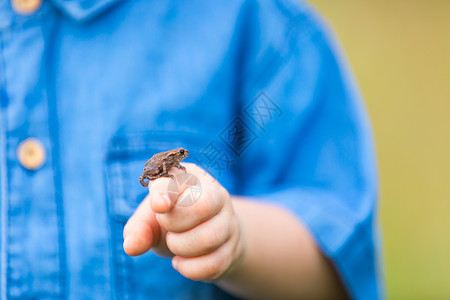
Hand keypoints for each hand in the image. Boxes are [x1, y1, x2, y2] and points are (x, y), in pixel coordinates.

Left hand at [123, 163, 244, 280]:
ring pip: (209, 237)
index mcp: (191, 179)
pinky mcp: (232, 249)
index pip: (182, 178)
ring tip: (174, 244)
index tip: (158, 205)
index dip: (167, 191)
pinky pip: (214, 263)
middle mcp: (216, 195)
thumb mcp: (151, 219)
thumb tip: (131, 246)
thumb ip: (139, 229)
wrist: (206, 240)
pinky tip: (181, 262)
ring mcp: (228, 222)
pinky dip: (190, 269)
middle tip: (167, 227)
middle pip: (203, 205)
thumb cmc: (174, 221)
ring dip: (182, 246)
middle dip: (176, 221)